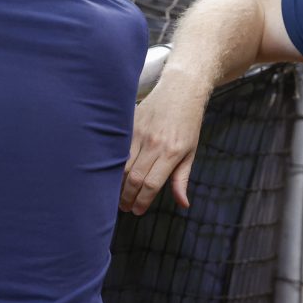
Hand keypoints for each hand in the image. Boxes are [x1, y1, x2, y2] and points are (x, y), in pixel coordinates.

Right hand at [120, 69, 209, 214]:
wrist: (180, 91)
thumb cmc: (188, 124)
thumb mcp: (191, 152)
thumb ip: (182, 179)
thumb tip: (183, 204)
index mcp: (172, 152)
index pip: (151, 184)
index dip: (142, 201)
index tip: (137, 211)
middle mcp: (153, 143)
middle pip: (133, 178)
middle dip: (127, 197)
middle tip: (125, 207)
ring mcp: (139, 133)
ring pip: (121, 165)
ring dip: (117, 184)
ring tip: (118, 195)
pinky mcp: (129, 124)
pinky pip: (116, 149)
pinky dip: (112, 165)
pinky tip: (111, 175)